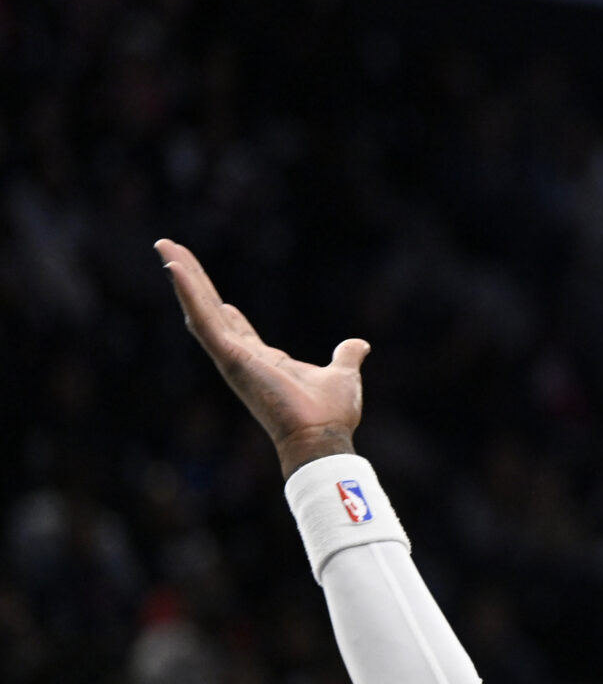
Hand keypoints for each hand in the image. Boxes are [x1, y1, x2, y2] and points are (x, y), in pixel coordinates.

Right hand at [156, 238, 367, 474]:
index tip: (200, 282)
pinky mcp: (231, 357)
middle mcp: (241, 356)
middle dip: (189, 278)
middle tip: (168, 248)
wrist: (323, 437)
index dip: (215, 302)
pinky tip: (174, 267)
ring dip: (183, 277)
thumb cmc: (330, 414)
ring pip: (200, 308)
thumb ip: (346, 357)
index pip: (231, 324)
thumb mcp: (342, 375)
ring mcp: (232, 356)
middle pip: (209, 308)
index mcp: (263, 358)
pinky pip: (204, 320)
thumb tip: (359, 346)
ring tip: (164, 246)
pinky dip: (189, 293)